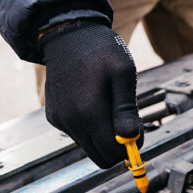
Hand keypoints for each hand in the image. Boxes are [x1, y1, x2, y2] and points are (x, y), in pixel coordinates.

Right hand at [39, 21, 141, 167]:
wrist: (66, 35)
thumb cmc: (100, 51)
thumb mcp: (123, 73)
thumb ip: (127, 109)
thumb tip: (131, 138)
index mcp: (88, 113)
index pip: (111, 153)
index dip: (129, 148)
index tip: (137, 129)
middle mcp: (70, 122)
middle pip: (100, 157)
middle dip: (117, 146)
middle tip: (127, 122)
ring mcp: (60, 120)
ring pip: (89, 147)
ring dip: (103, 135)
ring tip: (108, 105)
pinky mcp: (55, 117)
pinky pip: (78, 134)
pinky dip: (89, 126)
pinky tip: (92, 101)